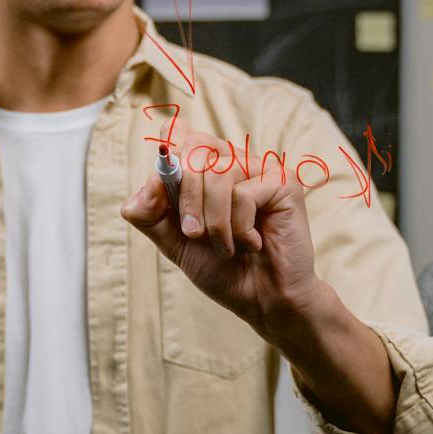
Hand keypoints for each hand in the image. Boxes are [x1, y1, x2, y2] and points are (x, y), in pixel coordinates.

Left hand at [120, 130, 325, 330]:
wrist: (262, 301)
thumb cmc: (222, 269)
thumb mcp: (174, 242)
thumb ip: (151, 214)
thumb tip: (147, 184)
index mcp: (206, 168)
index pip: (178, 132)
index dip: (166, 154)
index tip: (161, 188)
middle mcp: (233, 160)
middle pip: (195, 149)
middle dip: (186, 198)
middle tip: (193, 234)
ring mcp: (261, 168)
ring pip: (220, 172)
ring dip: (215, 222)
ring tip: (226, 248)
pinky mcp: (284, 182)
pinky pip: (244, 193)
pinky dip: (239, 229)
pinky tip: (253, 243)